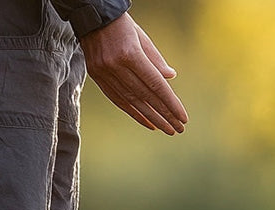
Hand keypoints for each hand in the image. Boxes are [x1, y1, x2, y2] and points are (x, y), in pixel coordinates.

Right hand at [80, 13, 187, 134]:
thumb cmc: (122, 25)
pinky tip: (148, 122)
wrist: (91, 15)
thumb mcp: (142, 37)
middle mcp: (116, 65)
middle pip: (145, 96)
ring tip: (166, 128)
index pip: (155, 84)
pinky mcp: (95, 75)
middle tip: (178, 129)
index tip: (182, 118)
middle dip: (164, 115)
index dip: (170, 103)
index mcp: (130, 53)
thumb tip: (170, 79)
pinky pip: (117, 99)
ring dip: (151, 118)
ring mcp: (104, 72)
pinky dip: (134, 113)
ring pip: (131, 101)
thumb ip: (156, 60)